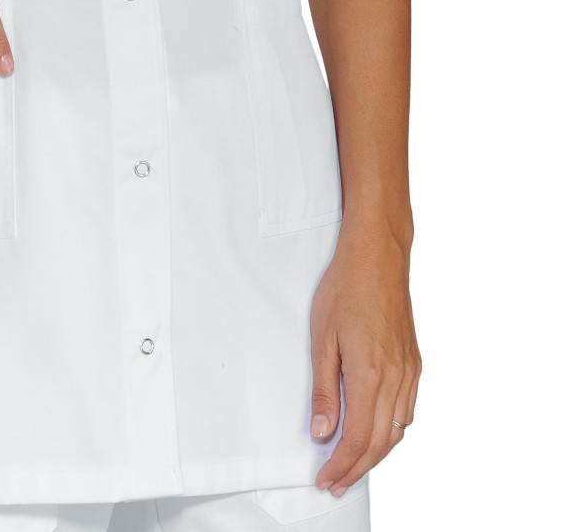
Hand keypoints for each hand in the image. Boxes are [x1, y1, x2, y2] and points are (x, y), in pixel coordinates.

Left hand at [309, 217, 419, 494]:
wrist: (378, 254)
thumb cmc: (345, 287)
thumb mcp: (322, 337)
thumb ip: (323, 389)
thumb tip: (322, 432)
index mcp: (370, 374)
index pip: (358, 439)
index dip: (341, 465)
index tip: (324, 479)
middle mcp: (396, 379)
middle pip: (380, 443)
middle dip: (357, 469)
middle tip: (335, 483)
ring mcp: (410, 371)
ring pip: (398, 431)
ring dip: (376, 454)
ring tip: (352, 465)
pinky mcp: (415, 362)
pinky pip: (408, 411)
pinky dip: (392, 431)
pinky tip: (377, 431)